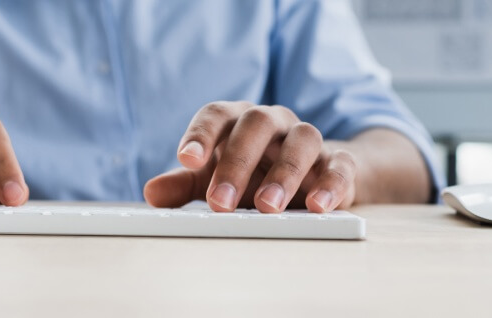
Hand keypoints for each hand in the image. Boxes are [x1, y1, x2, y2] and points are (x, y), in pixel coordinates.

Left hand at [144, 101, 356, 212]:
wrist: (313, 176)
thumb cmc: (254, 175)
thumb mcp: (216, 179)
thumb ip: (184, 186)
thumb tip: (152, 193)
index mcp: (239, 121)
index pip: (218, 115)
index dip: (201, 134)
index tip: (186, 158)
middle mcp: (274, 122)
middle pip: (256, 124)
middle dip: (236, 162)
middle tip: (220, 202)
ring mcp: (308, 140)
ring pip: (302, 140)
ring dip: (285, 173)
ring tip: (268, 207)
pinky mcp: (338, 163)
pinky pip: (340, 165)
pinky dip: (331, 184)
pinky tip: (318, 206)